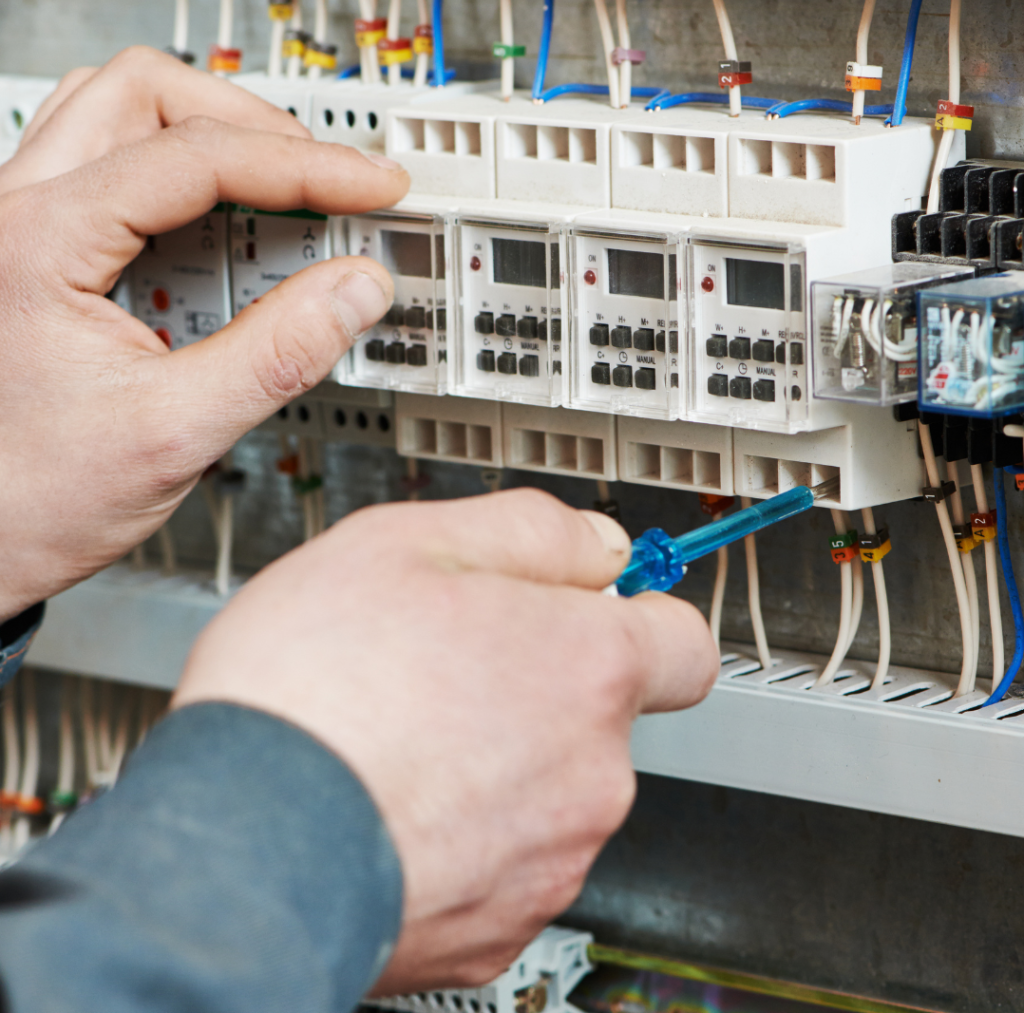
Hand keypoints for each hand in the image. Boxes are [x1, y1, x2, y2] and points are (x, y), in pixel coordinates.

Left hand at [0, 74, 409, 620]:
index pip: (195, 158)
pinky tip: (231, 246)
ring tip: (285, 202)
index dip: (305, 166)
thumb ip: (277, 355)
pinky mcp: (46, 255)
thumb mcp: (174, 432)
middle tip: (327, 182)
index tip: (371, 187)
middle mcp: (18, 215)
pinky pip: (120, 177)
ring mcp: (26, 229)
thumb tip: (354, 291)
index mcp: (38, 243)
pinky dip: (190, 191)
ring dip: (215, 145)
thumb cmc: (31, 497)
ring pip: (124, 118)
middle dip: (255, 130)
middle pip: (148, 96)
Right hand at [174, 489, 717, 990]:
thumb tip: (596, 546)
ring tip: (401, 738)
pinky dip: (461, 833)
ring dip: (495, 759)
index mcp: (585, 666)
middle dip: (537, 685)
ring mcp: (550, 858)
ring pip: (548, 788)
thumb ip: (527, 531)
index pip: (684, 641)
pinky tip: (390, 804)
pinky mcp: (500, 928)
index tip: (599, 613)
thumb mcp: (408, 543)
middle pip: (598, 714)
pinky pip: (502, 861)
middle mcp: (590, 771)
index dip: (641, 618)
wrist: (237, 850)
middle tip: (445, 667)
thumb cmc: (309, 695)